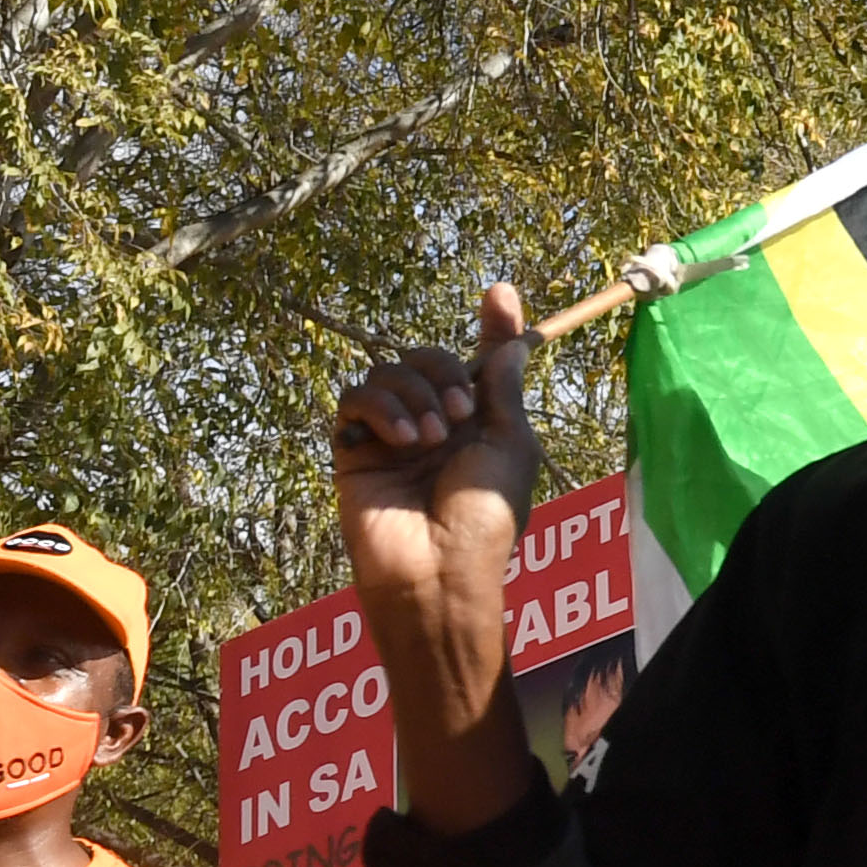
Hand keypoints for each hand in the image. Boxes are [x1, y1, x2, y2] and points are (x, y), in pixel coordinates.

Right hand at [329, 288, 548, 835]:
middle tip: (460, 414)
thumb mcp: (509, 444)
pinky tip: (404, 440)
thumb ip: (502, 386)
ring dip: (413, 393)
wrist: (438, 573)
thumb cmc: (484, 517)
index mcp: (478, 421)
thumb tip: (512, 332)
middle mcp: (433, 422)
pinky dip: (381, 407)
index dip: (491, 327)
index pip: (479, 361)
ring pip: (387, 372)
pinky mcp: (354, 451)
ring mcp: (392, 435)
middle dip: (442, 370)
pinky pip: (355, 400)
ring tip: (433, 438)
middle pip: (426, 356)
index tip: (497, 293)